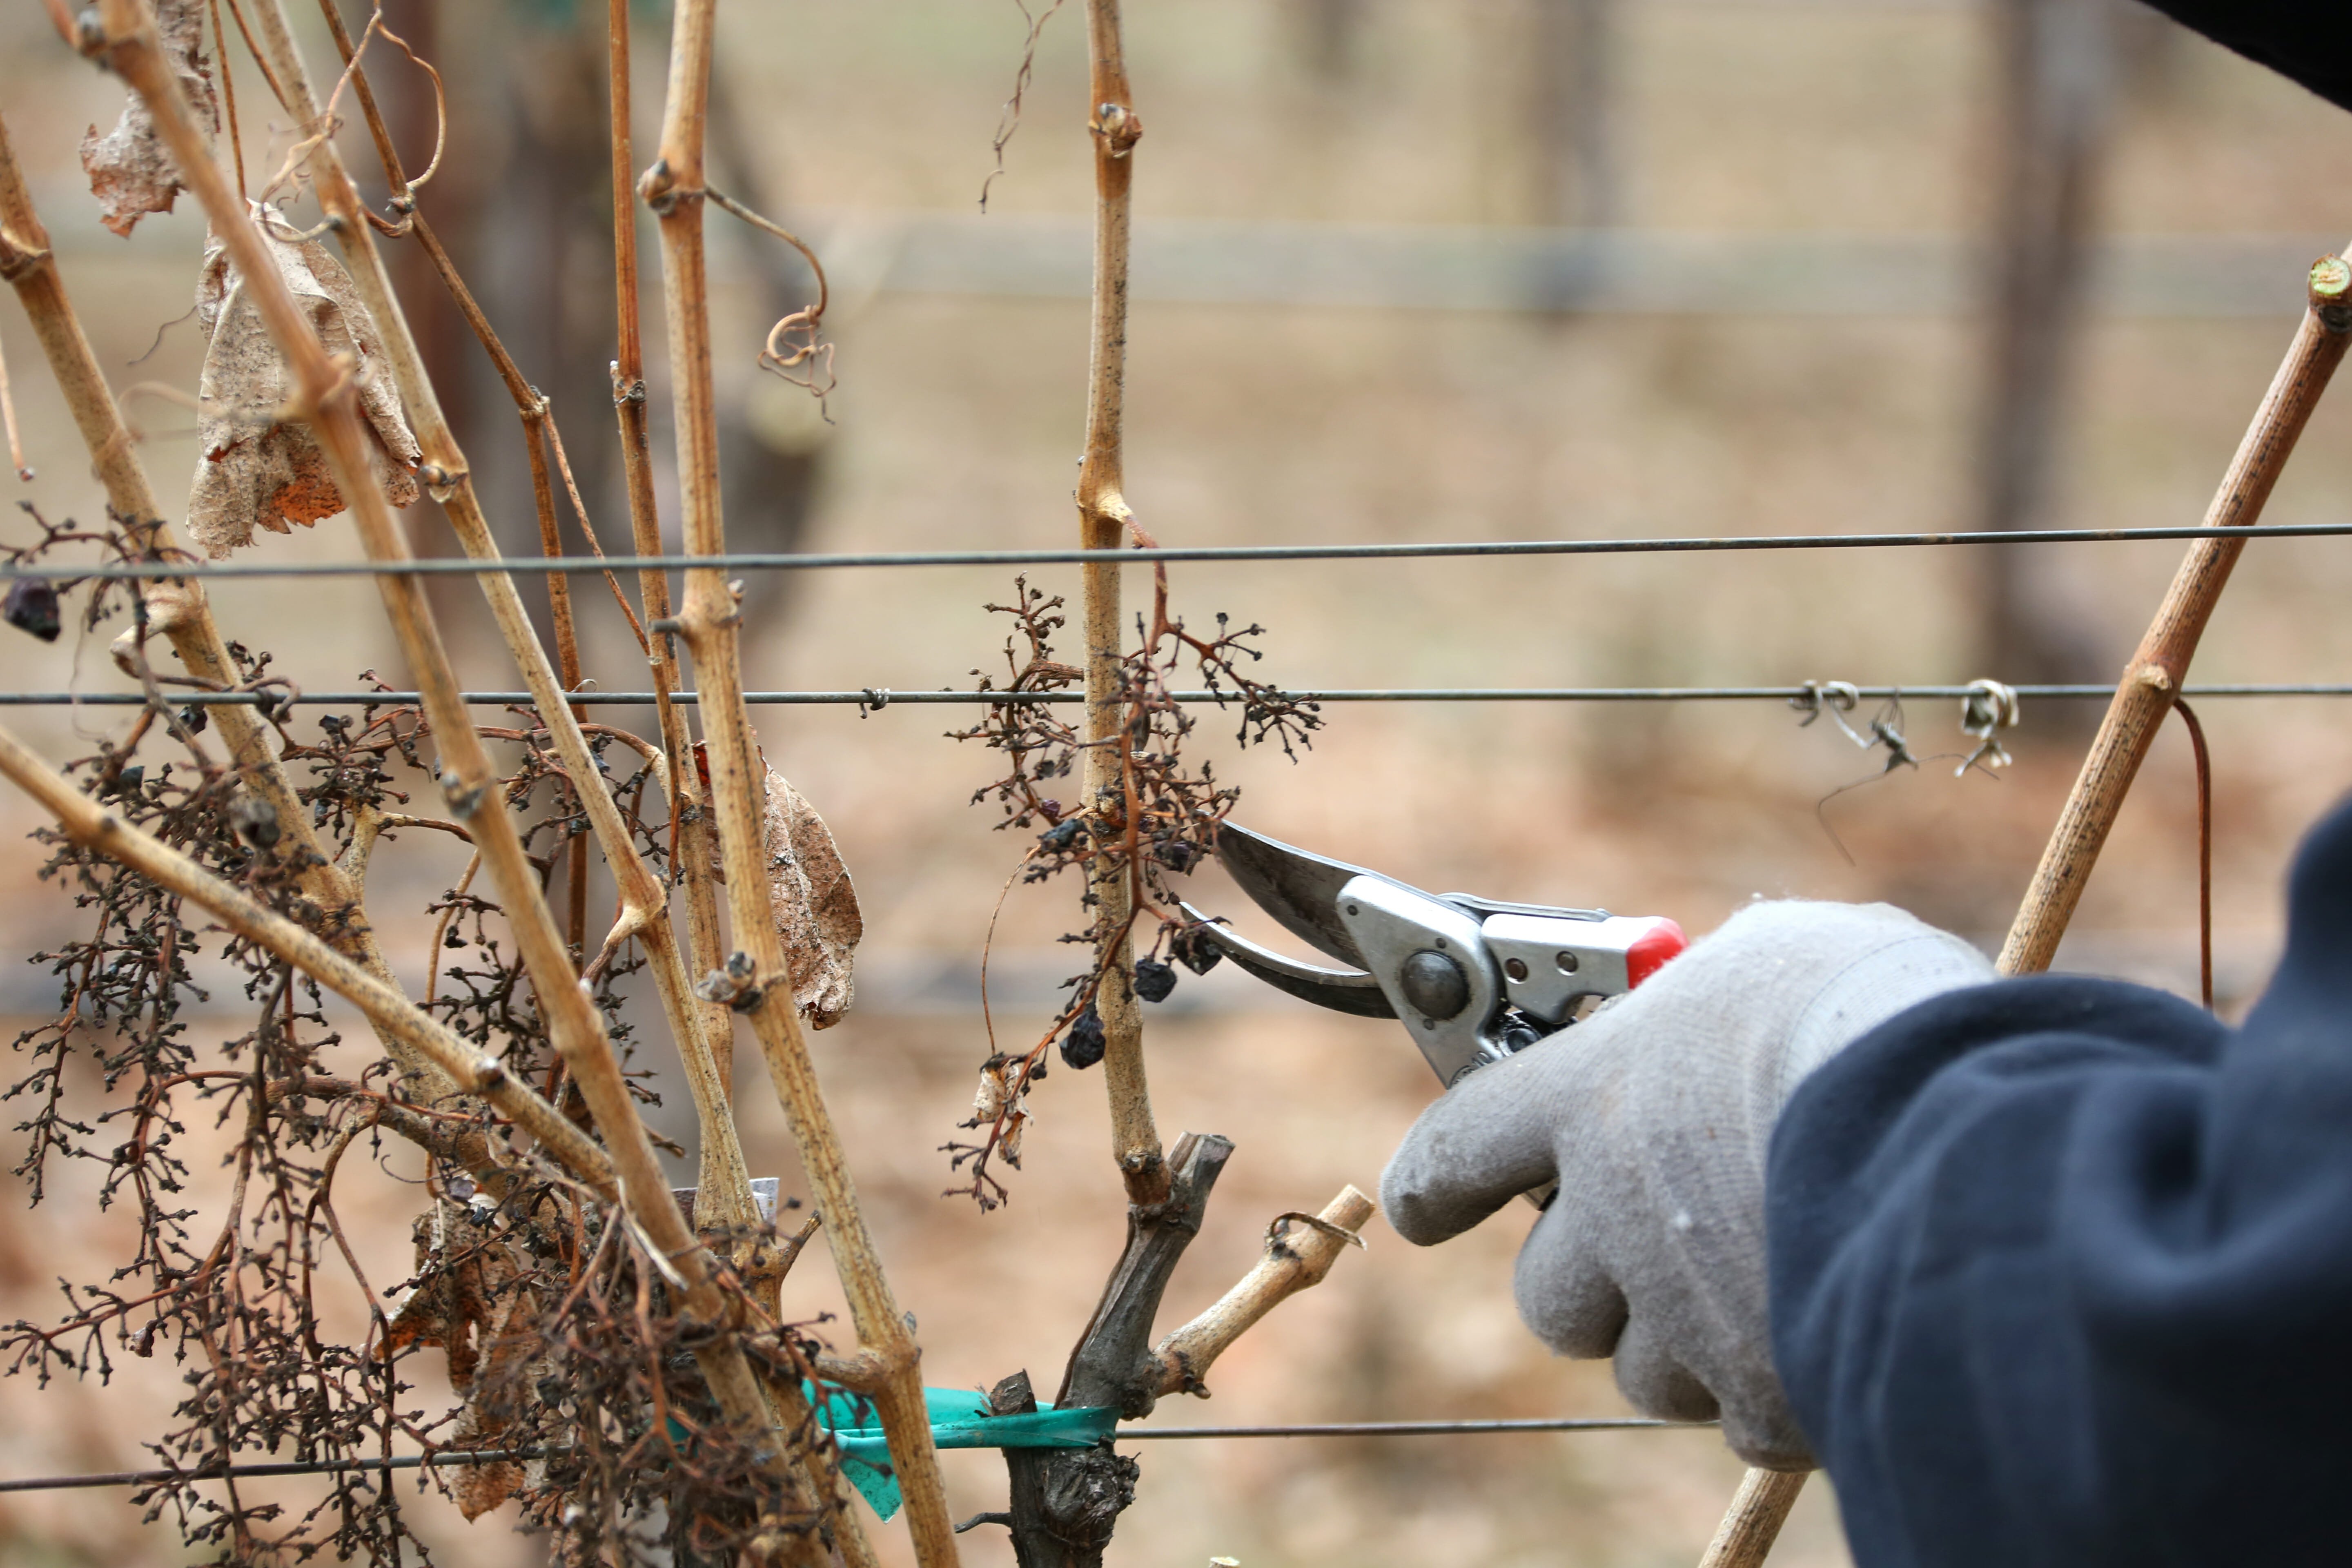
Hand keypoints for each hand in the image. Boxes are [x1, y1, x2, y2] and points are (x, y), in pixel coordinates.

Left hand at [1379, 899, 1992, 1467]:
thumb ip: (1722, 1004)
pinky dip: (1781, 1389)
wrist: (1977, 1137)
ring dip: (1691, 1340)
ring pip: (1646, 1369)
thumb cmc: (1884, 1016)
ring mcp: (1681, 1314)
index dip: (1436, 1182)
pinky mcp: (1762, 1397)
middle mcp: (1614, 1212)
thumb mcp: (1786, 962)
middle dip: (1599, 1284)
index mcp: (1595, 1093)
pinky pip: (1746, 1418)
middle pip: (1550, 1295)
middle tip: (1666, 1251)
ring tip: (1777, 1276)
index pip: (1463, 1144)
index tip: (1424, 1206)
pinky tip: (1839, 1324)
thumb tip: (1729, 1014)